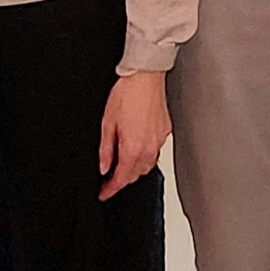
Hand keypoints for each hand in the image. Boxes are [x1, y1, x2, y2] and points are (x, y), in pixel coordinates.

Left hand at [99, 69, 169, 199]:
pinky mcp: (165, 132)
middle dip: (122, 180)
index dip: (111, 189)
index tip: (103, 193)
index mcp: (133, 148)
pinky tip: (137, 149)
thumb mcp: (107, 123)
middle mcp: (149, 148)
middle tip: (109, 178)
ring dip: (134, 169)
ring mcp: (159, 140)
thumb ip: (106, 149)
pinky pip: (155, 152)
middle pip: (135, 175)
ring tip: (122, 164)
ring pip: (147, 166)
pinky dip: (145, 157)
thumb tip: (104, 167)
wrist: (145, 77)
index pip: (121, 179)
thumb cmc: (126, 94)